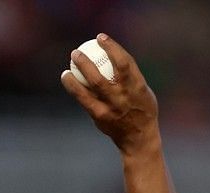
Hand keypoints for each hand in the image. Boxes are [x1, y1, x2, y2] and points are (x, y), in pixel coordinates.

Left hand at [60, 34, 159, 152]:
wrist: (139, 137)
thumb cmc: (141, 108)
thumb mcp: (142, 89)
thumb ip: (129, 75)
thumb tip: (113, 54)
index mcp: (137, 85)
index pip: (124, 62)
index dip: (111, 47)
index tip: (101, 37)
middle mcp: (123, 96)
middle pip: (100, 77)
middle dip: (86, 62)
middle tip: (76, 52)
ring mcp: (111, 108)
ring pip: (90, 89)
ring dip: (76, 76)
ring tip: (67, 67)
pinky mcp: (100, 116)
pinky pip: (84, 100)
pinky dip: (73, 88)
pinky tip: (67, 79)